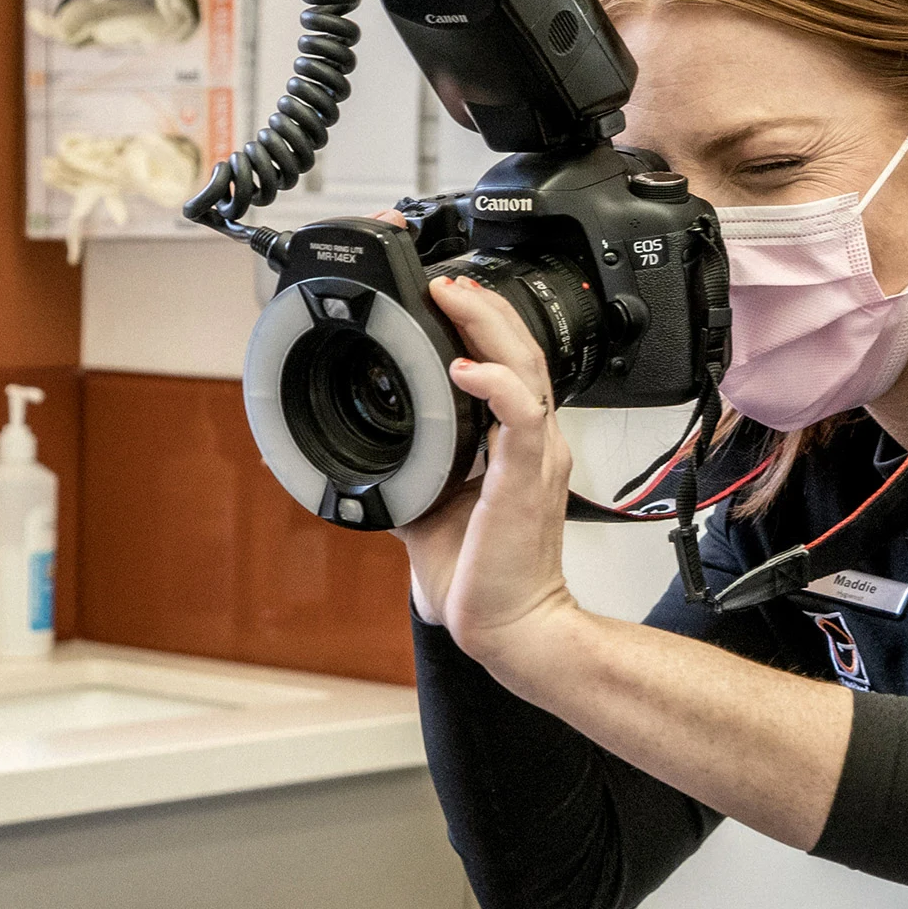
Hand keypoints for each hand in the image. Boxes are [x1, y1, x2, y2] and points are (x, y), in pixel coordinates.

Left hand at [369, 215, 577, 662]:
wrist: (510, 627)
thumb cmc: (482, 577)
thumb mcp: (431, 508)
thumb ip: (413, 470)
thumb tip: (372, 452)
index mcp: (517, 446)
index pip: (511, 366)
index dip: (486, 325)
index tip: (447, 297)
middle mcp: (534, 443)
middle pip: (523, 351)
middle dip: (484, 306)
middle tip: (446, 281)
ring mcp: (535, 457)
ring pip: (526, 369)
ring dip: (489, 326)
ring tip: (452, 298)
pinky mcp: (526, 480)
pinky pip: (521, 418)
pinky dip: (495, 386)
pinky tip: (463, 369)